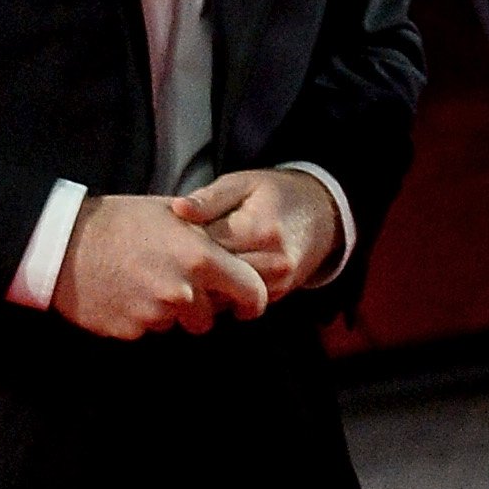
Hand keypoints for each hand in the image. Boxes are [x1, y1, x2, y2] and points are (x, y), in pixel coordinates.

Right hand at [50, 192, 269, 339]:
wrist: (63, 245)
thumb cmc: (118, 222)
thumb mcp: (171, 214)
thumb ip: (209, 236)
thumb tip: (237, 251)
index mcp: (201, 258)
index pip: (252, 292)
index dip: (252, 300)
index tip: (246, 303)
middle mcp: (182, 291)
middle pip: (210, 317)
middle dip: (200, 307)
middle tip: (177, 284)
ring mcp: (155, 315)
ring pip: (178, 325)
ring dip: (169, 313)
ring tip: (144, 283)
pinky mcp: (130, 332)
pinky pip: (147, 331)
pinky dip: (140, 317)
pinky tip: (124, 293)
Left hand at [179, 167, 342, 303]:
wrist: (322, 213)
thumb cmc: (274, 194)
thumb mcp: (242, 183)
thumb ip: (209, 198)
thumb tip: (178, 209)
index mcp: (257, 229)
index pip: (204, 248)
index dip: (179, 245)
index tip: (167, 238)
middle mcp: (271, 260)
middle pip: (212, 279)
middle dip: (188, 270)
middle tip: (172, 258)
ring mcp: (277, 282)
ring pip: (223, 298)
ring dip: (203, 288)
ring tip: (189, 269)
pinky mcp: (278, 295)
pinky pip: (238, 305)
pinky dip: (221, 295)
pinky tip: (210, 280)